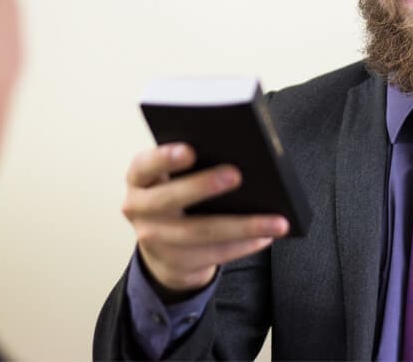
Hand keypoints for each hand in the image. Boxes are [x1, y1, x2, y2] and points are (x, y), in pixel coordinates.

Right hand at [122, 142, 288, 297]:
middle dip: (203, 186)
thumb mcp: (173, 175)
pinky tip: (266, 236)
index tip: (191, 150)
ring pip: (199, 232)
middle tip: (237, 175)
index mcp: (138, 177)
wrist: (162, 242)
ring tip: (275, 220)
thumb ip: (192, 163)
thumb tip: (238, 154)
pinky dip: (243, 246)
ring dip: (242, 226)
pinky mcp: (174, 263)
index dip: (165, 158)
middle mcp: (138, 208)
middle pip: (169, 199)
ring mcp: (153, 239)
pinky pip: (213, 255)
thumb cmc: (177, 192)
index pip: (145, 165)